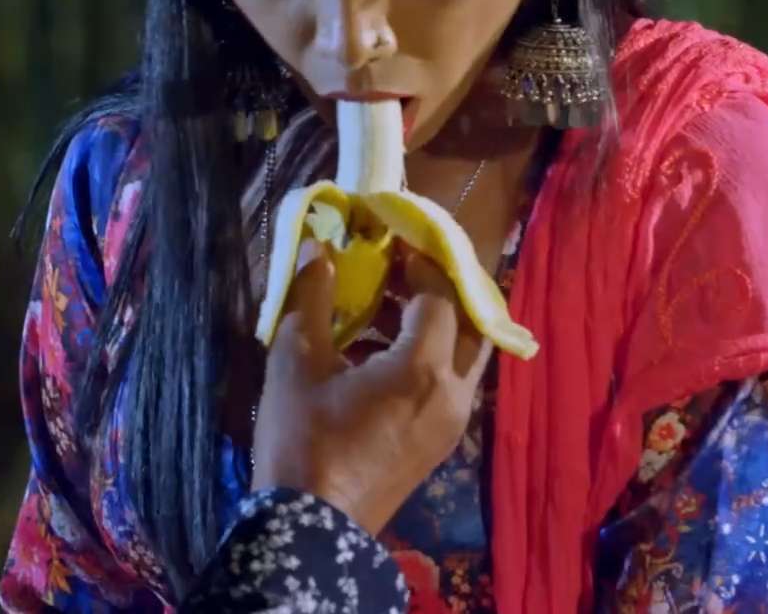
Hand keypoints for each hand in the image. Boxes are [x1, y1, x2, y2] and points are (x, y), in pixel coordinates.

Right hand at [250, 242, 494, 534]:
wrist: (311, 530)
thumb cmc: (302, 440)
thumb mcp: (296, 361)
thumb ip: (312, 297)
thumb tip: (320, 248)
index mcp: (423, 368)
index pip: (440, 292)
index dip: (418, 258)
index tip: (389, 236)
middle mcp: (453, 393)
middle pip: (471, 322)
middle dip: (442, 287)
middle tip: (404, 265)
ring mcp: (452, 423)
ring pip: (464, 355)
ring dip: (436, 322)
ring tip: (386, 304)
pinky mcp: (441, 444)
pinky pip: (449, 383)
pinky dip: (428, 356)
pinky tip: (377, 354)